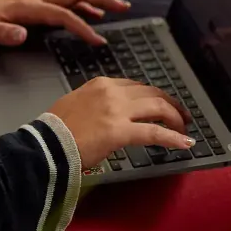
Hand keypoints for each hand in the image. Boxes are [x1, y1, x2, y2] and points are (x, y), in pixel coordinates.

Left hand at [0, 0, 129, 46]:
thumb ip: (1, 33)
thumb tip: (21, 35)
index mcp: (26, 7)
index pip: (62, 14)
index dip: (82, 26)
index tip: (97, 40)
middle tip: (123, 7)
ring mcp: (36, 0)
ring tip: (117, 7)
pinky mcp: (35, 5)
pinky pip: (64, 1)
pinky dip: (82, 5)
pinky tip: (92, 14)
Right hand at [45, 77, 191, 165]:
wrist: (44, 145)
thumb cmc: (54, 131)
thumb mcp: (75, 105)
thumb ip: (95, 105)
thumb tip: (106, 117)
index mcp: (100, 84)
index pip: (135, 86)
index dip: (153, 96)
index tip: (161, 104)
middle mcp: (111, 92)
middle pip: (152, 93)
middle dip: (171, 104)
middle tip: (181, 115)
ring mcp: (117, 111)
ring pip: (158, 108)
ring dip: (176, 117)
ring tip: (184, 128)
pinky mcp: (120, 131)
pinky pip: (155, 132)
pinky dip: (173, 137)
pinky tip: (185, 142)